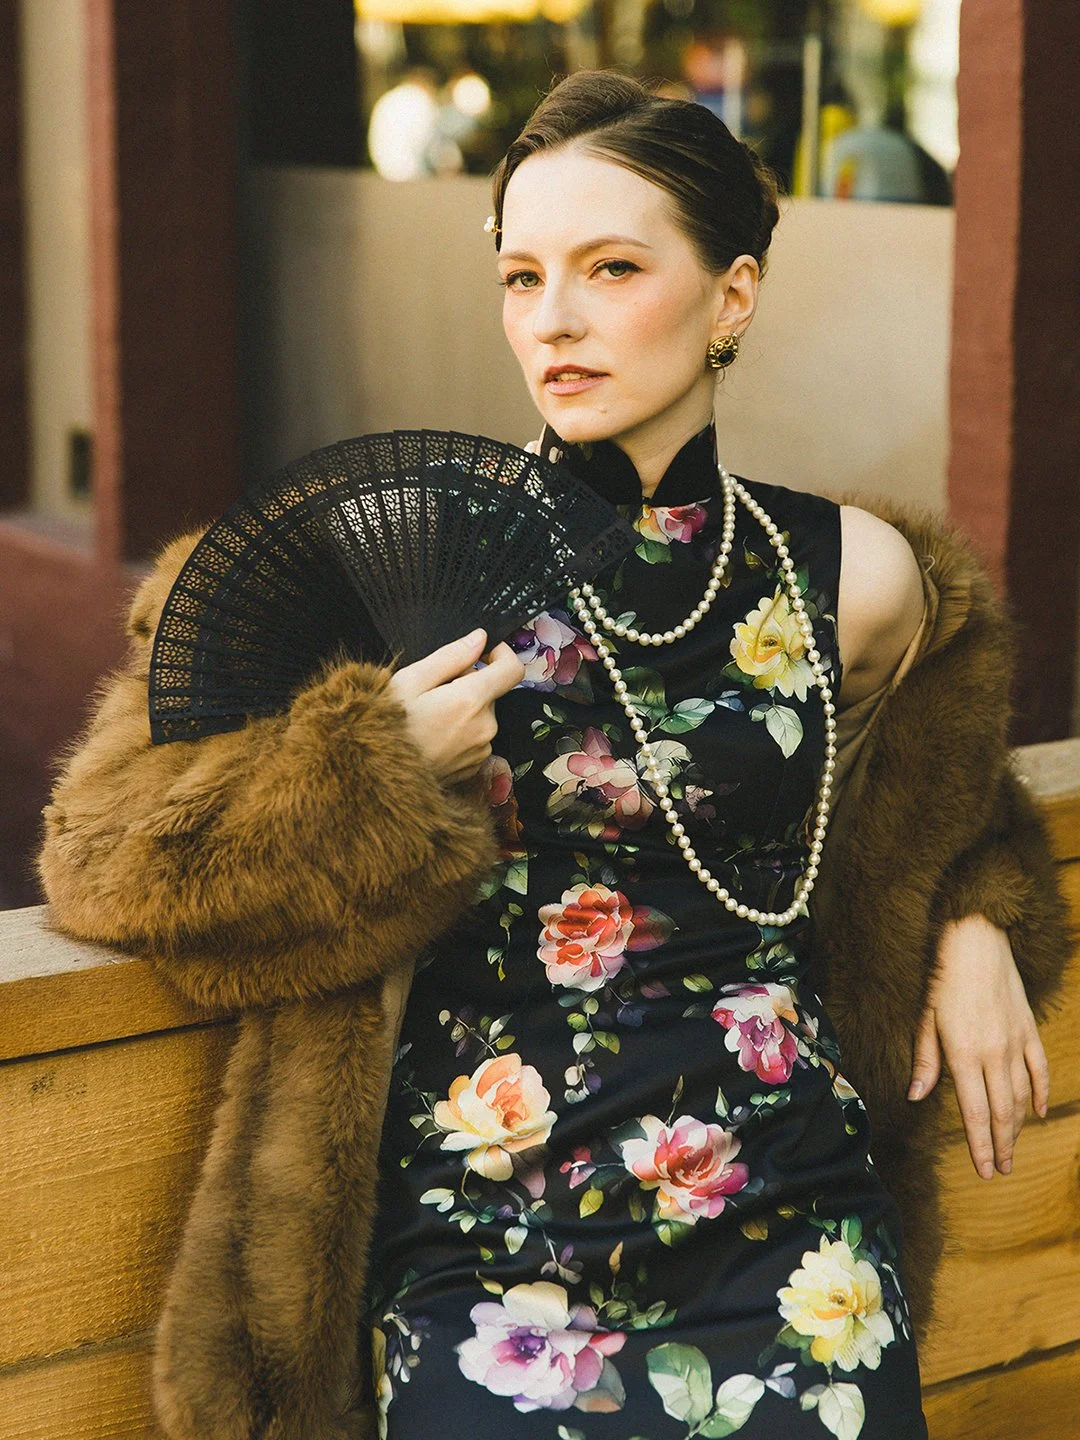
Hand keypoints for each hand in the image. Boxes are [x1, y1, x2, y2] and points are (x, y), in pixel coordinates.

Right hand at [387, 629, 525, 785]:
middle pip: (490, 691)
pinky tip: (433, 735)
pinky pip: (475, 737)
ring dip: (463, 709)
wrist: (375, 775)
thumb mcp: (411, 680)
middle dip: (466, 684)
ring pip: (481, 714)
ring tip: (428, 717)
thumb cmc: (386, 727)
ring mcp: (481, 749)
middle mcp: (484, 726)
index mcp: (471, 700)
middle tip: (431, 693)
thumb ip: (451, 656)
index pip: (512, 669)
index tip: (481, 653)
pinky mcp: (474, 766)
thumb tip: (479, 638)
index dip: (500, 654)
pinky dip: (460, 731)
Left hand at [907, 912, 1050, 1178]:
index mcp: (963, 1053)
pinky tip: (1037, 1111)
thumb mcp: (923, 1017)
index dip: (980, 1145)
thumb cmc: (941, 976)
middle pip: (1001, 1111)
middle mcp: (994, 1053)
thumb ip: (924, 1059)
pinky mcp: (1029, 1027)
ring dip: (1017, 1125)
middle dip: (1001, 1144)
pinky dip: (1040, 1093)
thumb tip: (917, 1096)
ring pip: (1022, 1095)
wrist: (975, 937)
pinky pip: (1039, 1068)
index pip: (974, 1111)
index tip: (985, 1171)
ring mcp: (1015, 1041)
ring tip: (1012, 1148)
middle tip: (1001, 1171)